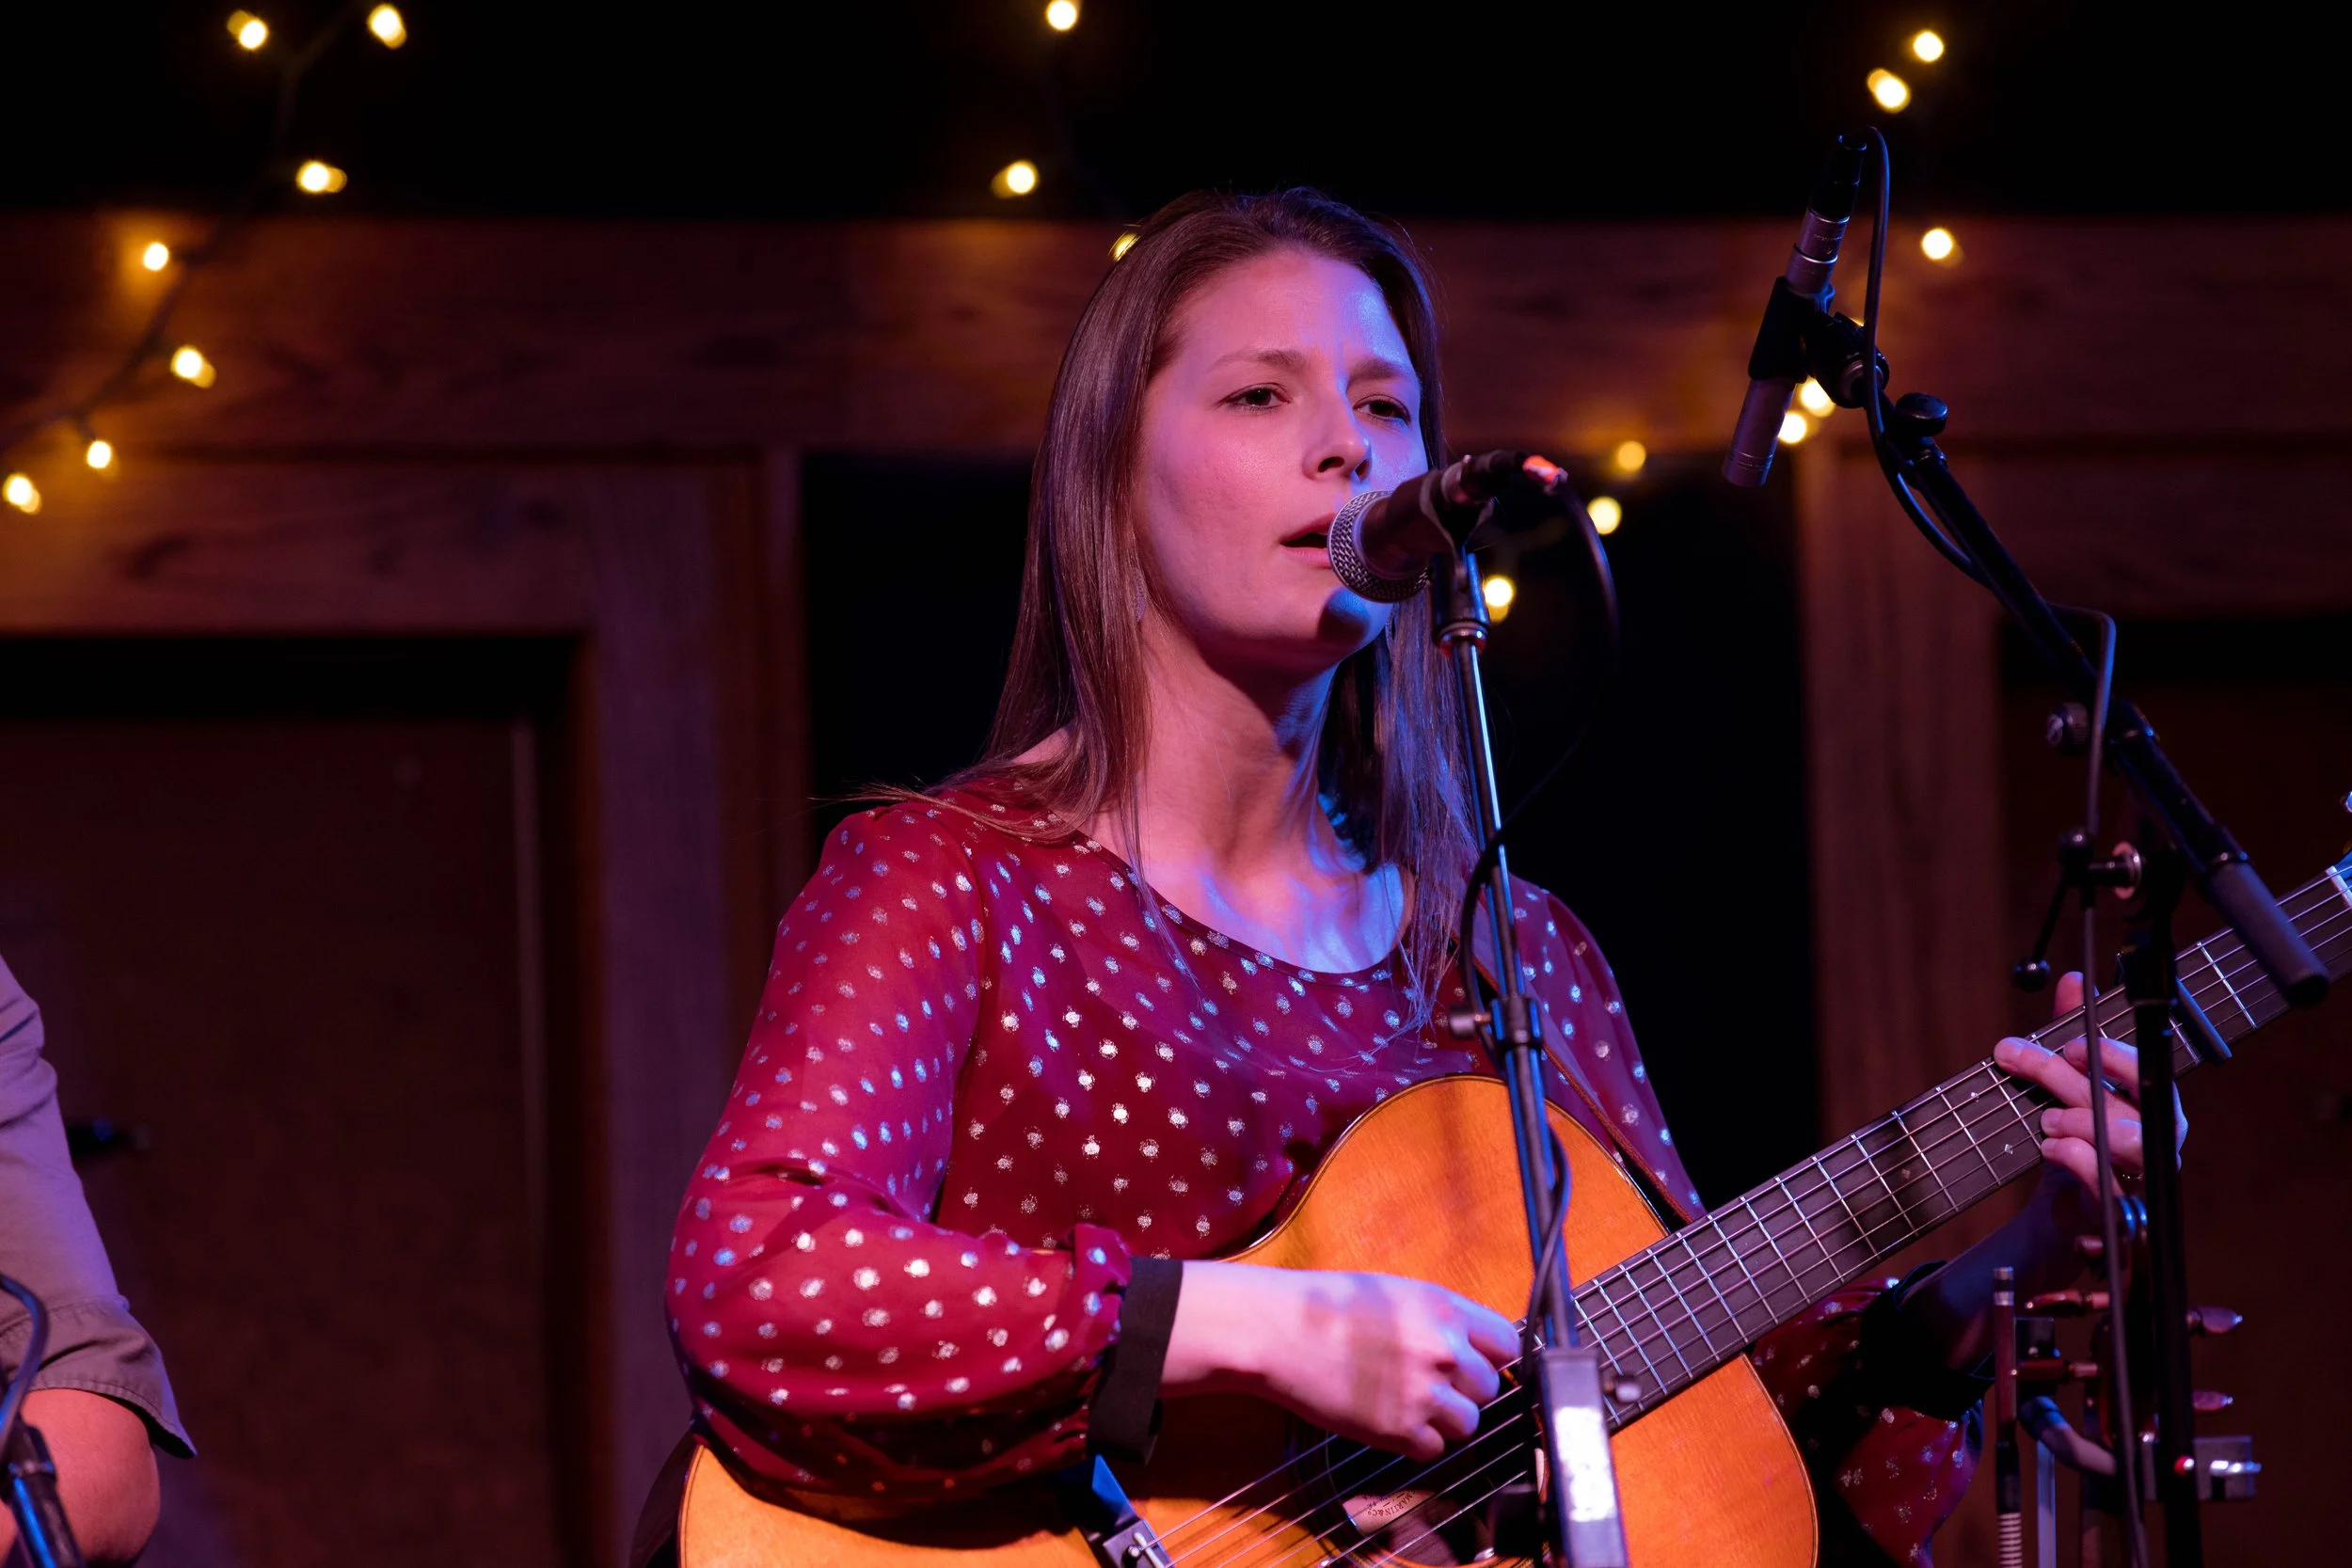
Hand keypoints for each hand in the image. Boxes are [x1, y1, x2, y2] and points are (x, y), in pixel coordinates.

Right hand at [1164, 1260, 1517, 1461]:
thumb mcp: (1396, 1292)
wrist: (1278, 1330)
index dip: (1491, 1356)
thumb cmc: (1327, 1305)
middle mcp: (1443, 1352)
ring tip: (1407, 1402)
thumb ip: (1440, 1319)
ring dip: (1444, 1419)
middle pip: (1490, 1388)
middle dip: (1463, 1389)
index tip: (1475, 1363)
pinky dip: (1416, 1441)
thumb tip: (1471, 1345)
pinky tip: (1389, 1420)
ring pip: (1468, 1424)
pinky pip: (1434, 1449)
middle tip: (1427, 1382)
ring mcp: (1424, 1394)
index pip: (1508, 1345)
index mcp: (1445, 1311)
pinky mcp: (1399, 1431)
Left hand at [1992, 971, 2187, 1192]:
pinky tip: (2052, 1149)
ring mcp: (2144, 1175)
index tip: (2071, 1043)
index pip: (2147, 1071)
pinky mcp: (2121, 1210)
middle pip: (2127, 1101)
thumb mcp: (2066, 1081)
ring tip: (2047, 1120)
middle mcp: (2157, 1138)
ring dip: (2079, 1122)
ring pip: (2127, 1141)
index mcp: (2152, 1103)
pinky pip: (2110, 1185)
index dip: (2113, 1056)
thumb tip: (2074, 981)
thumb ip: (2071, 1032)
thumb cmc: (2075, 1137)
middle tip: (2021, 1061)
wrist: (2062, 1210)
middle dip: (2068, 1078)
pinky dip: (2077, 1161)